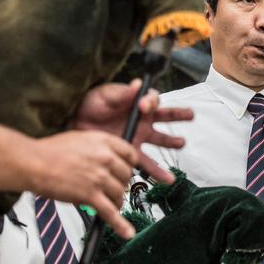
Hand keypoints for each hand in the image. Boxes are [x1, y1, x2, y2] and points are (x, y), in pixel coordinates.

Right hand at [29, 130, 139, 238]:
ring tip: (109, 204)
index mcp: (104, 142)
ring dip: (116, 201)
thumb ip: (97, 148)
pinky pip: (110, 212)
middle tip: (112, 188)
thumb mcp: (80, 139)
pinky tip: (126, 232)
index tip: (127, 170)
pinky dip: (120, 224)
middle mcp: (105, 158)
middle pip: (126, 175)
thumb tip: (104, 158)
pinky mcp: (91, 195)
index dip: (129, 164)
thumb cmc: (49, 152)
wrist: (33, 163)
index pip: (130, 154)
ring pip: (119, 194)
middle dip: (120, 184)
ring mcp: (99, 177)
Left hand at [73, 80, 192, 183]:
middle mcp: (141, 120)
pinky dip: (157, 172)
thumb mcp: (104, 95)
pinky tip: (167, 179)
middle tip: (190, 115)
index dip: (151, 102)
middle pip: (165, 116)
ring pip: (160, 141)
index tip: (143, 107)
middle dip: (179, 115)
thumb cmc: (89, 105)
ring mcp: (138, 137)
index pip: (152, 100)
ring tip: (181, 143)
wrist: (73, 125)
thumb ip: (121, 93)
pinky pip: (146, 163)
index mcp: (136, 103)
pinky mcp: (130, 153)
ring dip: (172, 142)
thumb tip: (137, 84)